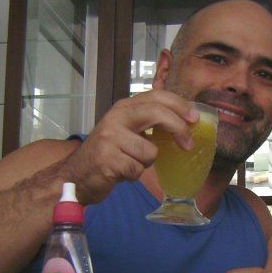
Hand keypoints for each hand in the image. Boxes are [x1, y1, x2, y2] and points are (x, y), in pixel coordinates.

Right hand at [56, 91, 197, 204]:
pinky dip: (133, 175)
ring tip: (130, 163)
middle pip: (156, 113)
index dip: (180, 105)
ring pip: (150, 152)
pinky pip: (138, 170)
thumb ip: (150, 123)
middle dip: (178, 128)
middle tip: (188, 145)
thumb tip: (188, 123)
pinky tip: (120, 172)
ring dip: (146, 163)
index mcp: (124, 108)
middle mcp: (116, 117)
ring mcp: (110, 138)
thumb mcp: (127, 131)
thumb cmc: (109, 154)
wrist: (76, 176)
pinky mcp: (107, 159)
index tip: (195, 119)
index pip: (156, 96)